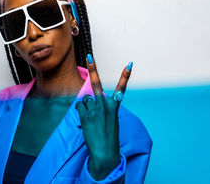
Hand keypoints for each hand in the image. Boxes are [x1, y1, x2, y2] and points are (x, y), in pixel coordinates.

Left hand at [75, 54, 132, 179]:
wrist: (105, 153)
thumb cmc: (108, 136)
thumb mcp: (111, 119)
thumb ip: (103, 107)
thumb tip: (88, 99)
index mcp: (115, 107)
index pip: (121, 88)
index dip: (126, 75)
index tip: (130, 64)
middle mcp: (105, 106)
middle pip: (97, 83)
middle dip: (93, 68)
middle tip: (89, 56)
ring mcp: (95, 110)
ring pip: (85, 99)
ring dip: (86, 106)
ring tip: (91, 118)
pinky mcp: (86, 116)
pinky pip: (79, 106)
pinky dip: (80, 112)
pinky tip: (86, 120)